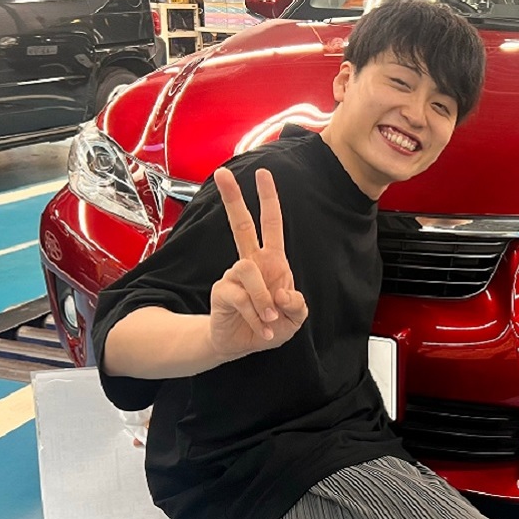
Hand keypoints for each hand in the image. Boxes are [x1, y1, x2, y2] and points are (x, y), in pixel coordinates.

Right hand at [209, 167, 308, 361]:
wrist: (245, 345)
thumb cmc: (272, 325)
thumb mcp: (295, 317)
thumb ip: (297, 305)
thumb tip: (282, 293)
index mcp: (272, 261)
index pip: (271, 224)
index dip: (268, 199)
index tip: (263, 173)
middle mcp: (251, 263)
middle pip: (241, 226)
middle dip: (233, 199)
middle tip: (221, 173)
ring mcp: (234, 275)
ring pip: (247, 270)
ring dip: (263, 299)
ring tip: (269, 319)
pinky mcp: (223, 291)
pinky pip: (240, 297)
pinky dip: (255, 315)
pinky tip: (260, 327)